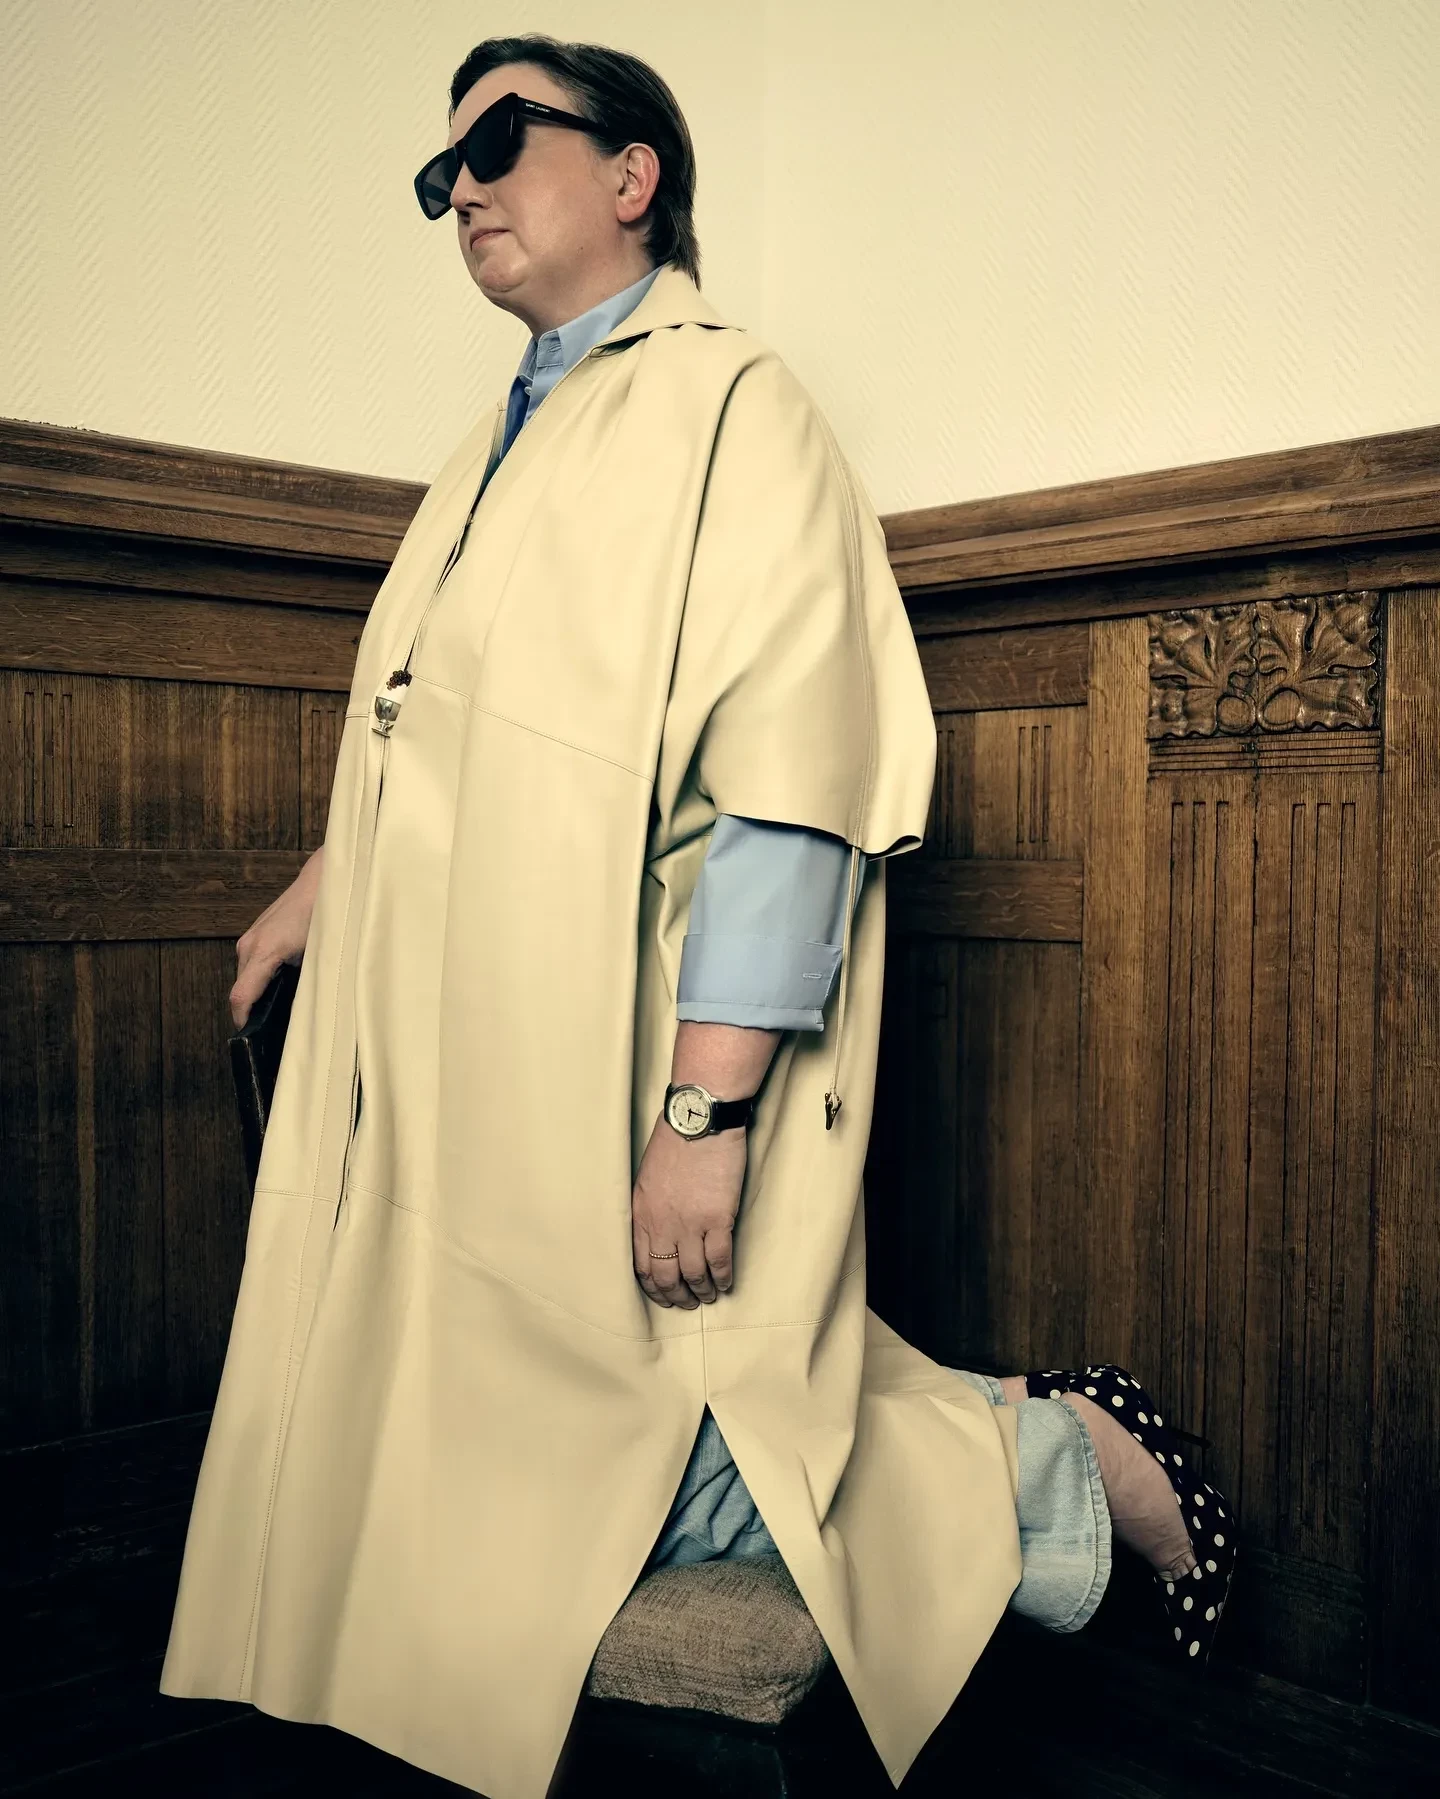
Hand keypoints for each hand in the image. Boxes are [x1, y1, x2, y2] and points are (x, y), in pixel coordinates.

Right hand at [230, 846, 324, 1027]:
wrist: (325, 881)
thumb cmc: (326, 915)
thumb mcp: (320, 955)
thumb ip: (307, 982)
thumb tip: (304, 1009)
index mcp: (262, 951)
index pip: (241, 997)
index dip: (244, 1021)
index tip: (253, 1040)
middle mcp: (249, 945)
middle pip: (243, 991)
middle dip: (255, 1010)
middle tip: (277, 1028)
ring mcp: (250, 938)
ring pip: (248, 978)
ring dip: (261, 992)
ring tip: (284, 1005)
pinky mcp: (256, 934)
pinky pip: (253, 965)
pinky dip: (264, 977)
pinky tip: (286, 980)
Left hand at [631, 1111, 746, 1307]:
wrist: (700, 1120)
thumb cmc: (674, 1139)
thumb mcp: (647, 1175)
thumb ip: (648, 1206)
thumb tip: (656, 1227)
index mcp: (641, 1214)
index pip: (641, 1264)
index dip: (653, 1286)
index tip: (662, 1293)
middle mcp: (662, 1225)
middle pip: (666, 1275)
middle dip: (676, 1295)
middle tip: (686, 1303)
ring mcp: (690, 1224)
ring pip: (693, 1274)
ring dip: (701, 1291)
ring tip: (708, 1296)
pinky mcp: (718, 1219)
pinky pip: (719, 1260)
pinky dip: (723, 1277)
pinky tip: (726, 1283)